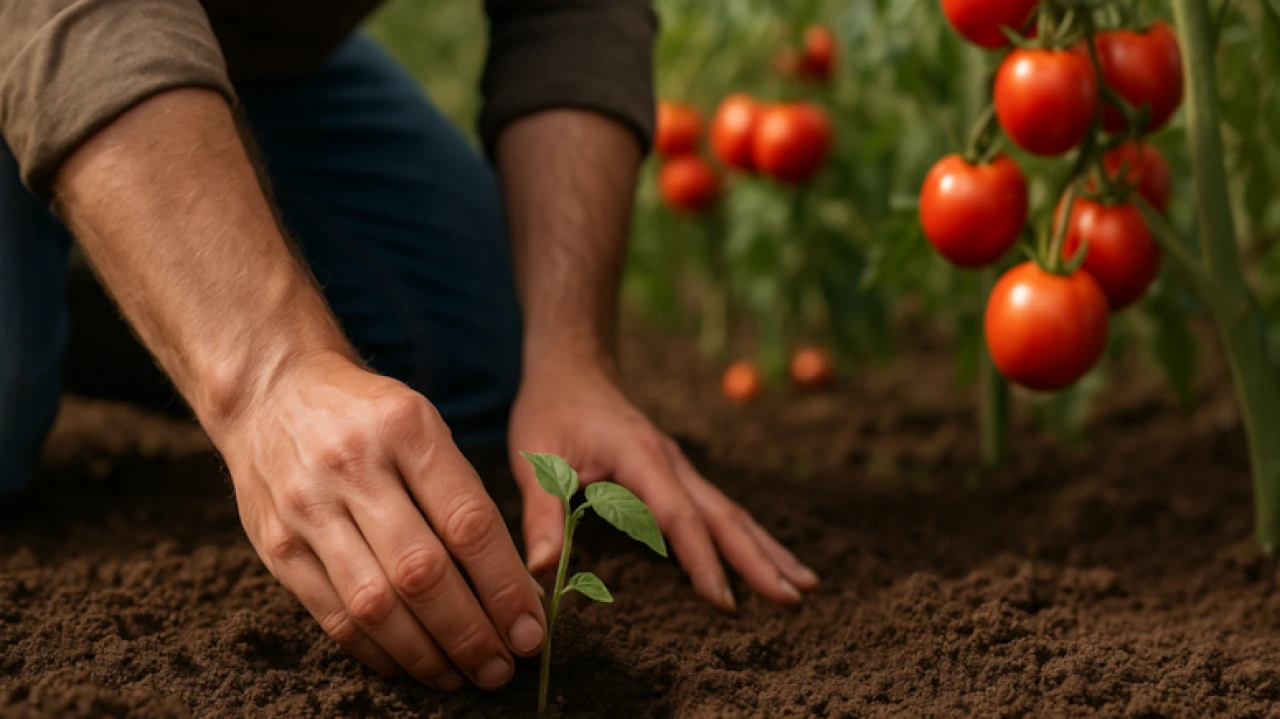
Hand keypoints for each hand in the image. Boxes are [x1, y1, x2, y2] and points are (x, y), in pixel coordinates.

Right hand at [217, 352, 545, 690]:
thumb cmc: (367, 416)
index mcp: (406, 428)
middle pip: (422, 572)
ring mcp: (307, 507)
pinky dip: (375, 650)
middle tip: (501, 668)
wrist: (271, 392)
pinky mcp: (274, 544)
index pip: (468, 523)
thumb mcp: (423, 424)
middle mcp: (353, 466)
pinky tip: (407, 664)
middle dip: (470, 633)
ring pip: (375, 603)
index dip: (504, 587)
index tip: (530, 629)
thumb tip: (511, 586)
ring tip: (459, 677)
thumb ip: (461, 495)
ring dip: (425, 654)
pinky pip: (331, 615)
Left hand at [508, 359, 818, 610]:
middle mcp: (671, 461)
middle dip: (759, 559)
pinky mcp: (678, 474)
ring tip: (804, 585)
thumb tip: (543, 570)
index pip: (678, 515)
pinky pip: (719, 510)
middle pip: (724, 515)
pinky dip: (748, 538)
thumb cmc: (550, 412)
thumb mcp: (535, 459)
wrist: (572, 369)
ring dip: (767, 549)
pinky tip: (768, 559)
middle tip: (794, 598)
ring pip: (732, 512)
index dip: (701, 560)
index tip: (723, 602)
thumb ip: (541, 515)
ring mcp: (680, 467)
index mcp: (639, 457)